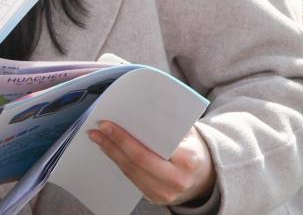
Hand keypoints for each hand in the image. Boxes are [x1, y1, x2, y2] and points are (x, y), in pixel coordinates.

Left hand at [89, 122, 214, 205]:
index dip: (124, 138)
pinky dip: (119, 163)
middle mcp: (176, 180)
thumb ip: (170, 121)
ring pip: (130, 171)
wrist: (205, 179)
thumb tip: (142, 104)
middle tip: (97, 129)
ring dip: (111, 153)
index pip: (149, 150)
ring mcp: (165, 193)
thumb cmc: (194, 149)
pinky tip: (109, 150)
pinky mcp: (155, 198)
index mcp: (187, 160)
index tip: (108, 124)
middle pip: (136, 161)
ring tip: (97, 137)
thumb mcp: (189, 133)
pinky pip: (132, 179)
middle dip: (113, 144)